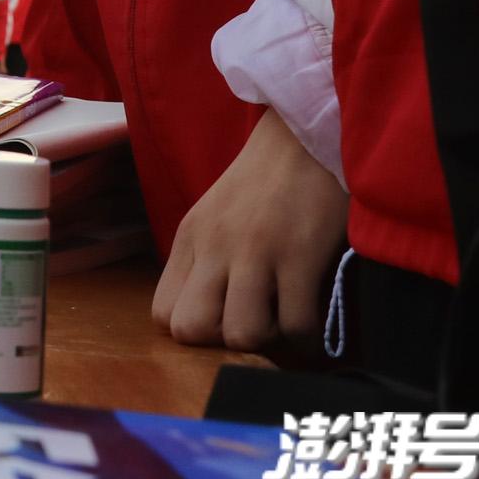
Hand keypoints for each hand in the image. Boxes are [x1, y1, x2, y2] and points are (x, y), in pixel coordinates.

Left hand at [151, 109, 347, 352]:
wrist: (307, 133)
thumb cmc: (267, 181)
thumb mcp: (216, 215)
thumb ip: (204, 261)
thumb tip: (207, 321)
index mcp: (190, 238)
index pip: (162, 314)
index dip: (195, 333)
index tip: (225, 325)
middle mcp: (214, 245)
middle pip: (190, 330)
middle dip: (222, 345)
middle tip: (254, 328)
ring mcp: (255, 250)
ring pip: (242, 334)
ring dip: (268, 343)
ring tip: (285, 324)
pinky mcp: (299, 254)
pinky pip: (296, 326)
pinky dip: (308, 339)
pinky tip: (315, 324)